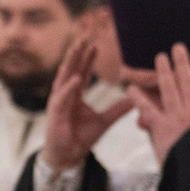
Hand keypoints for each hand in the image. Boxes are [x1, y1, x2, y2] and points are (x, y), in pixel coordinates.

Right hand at [39, 33, 135, 175]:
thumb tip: (134, 100)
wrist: (69, 155)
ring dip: (71, 61)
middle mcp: (65, 94)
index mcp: (75, 95)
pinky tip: (77, 77)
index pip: (82, 71)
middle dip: (78, 52)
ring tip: (77, 47)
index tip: (95, 45)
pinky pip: (63, 96)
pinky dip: (69, 87)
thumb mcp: (105, 121)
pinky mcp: (55, 112)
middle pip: (71, 68)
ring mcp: (59, 101)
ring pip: (64, 76)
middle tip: (85, 35)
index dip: (88, 58)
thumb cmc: (80, 137)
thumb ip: (117, 109)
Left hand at [126, 42, 189, 163]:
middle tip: (178, 47)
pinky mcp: (162, 127)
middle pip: (189, 82)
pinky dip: (138, 98)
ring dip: (165, 70)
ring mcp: (178, 118)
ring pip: (171, 89)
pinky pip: (147, 108)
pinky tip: (130, 87)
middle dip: (183, 63)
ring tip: (161, 56)